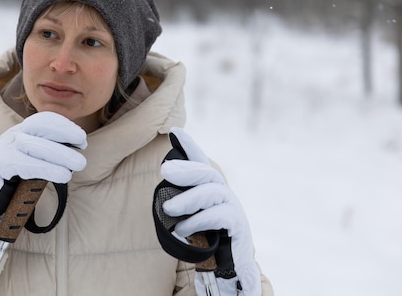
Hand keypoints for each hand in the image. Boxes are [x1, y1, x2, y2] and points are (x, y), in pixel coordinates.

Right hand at [0, 111, 86, 244]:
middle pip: (40, 127)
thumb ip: (47, 154)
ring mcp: (4, 148)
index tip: (81, 138)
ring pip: (35, 145)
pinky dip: (47, 169)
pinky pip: (25, 163)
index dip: (64, 125)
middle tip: (83, 145)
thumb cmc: (12, 179)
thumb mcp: (31, 161)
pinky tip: (63, 175)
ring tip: (79, 164)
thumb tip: (74, 153)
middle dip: (65, 132)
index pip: (43, 119)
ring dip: (61, 154)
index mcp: (21, 131)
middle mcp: (12, 135)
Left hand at [161, 127, 260, 295]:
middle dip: (186, 168)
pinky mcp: (239, 227)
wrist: (229, 271)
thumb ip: (180, 205)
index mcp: (209, 190)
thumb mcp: (188, 219)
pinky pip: (220, 215)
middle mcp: (223, 195)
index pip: (200, 162)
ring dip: (188, 199)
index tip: (173, 130)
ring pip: (212, 191)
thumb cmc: (206, 243)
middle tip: (164, 170)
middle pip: (207, 172)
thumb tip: (161, 197)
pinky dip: (199, 220)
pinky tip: (182, 229)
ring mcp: (233, 209)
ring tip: (167, 208)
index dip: (189, 146)